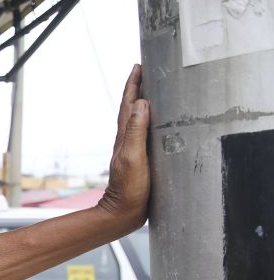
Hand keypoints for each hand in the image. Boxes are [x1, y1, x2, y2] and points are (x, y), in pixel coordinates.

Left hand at [97, 64, 149, 229]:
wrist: (123, 213)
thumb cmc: (128, 188)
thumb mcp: (132, 157)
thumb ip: (135, 131)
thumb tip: (140, 103)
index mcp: (125, 136)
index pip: (129, 103)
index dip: (134, 84)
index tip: (139, 66)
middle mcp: (127, 139)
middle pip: (132, 108)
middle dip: (138, 88)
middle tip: (146, 70)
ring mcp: (133, 149)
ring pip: (137, 119)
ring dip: (142, 103)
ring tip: (152, 89)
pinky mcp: (140, 159)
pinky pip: (144, 133)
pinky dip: (149, 122)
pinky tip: (156, 124)